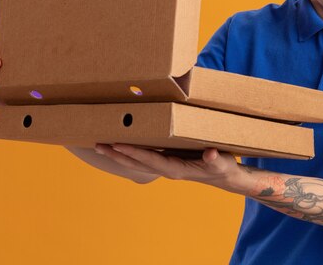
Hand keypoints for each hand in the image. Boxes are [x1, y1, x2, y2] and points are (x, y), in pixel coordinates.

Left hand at [94, 144, 242, 190]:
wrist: (225, 177)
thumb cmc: (224, 167)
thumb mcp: (223, 162)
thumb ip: (216, 158)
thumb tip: (211, 153)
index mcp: (176, 169)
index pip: (150, 159)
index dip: (133, 152)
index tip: (117, 145)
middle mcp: (167, 169)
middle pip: (136, 163)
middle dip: (117, 155)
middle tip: (98, 145)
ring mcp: (166, 167)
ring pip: (137, 162)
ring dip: (119, 155)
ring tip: (102, 146)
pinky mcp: (167, 162)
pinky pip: (144, 158)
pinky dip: (130, 152)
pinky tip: (122, 146)